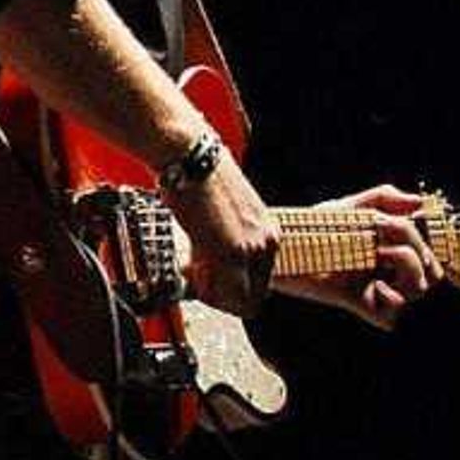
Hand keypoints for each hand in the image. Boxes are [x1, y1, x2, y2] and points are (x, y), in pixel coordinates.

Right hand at [169, 152, 279, 314]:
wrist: (191, 158)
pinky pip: (223, 292)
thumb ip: (229, 242)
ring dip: (212, 294)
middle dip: (223, 296)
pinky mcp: (231, 252)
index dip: (232, 289)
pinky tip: (190, 265)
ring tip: (194, 270)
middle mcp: (267, 243)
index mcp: (269, 233)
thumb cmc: (201, 178)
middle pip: (252, 298)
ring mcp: (252, 249)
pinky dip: (203, 289)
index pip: (259, 285)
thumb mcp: (228, 214)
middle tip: (200, 280)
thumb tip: (212, 268)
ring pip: (238, 301)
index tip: (212, 280)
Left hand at [273, 184, 445, 329]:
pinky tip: (375, 285)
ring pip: (418, 291)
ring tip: (381, 252)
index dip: (426, 243)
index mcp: (389, 251)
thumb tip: (418, 202)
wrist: (280, 241)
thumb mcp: (349, 207)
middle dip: (420, 252)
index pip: (428, 255)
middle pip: (431, 273)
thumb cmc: (313, 225)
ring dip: (408, 267)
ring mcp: (373, 289)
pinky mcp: (356, 302)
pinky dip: (392, 301)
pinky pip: (390, 318)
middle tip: (390, 238)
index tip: (399, 225)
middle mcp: (386, 273)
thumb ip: (383, 199)